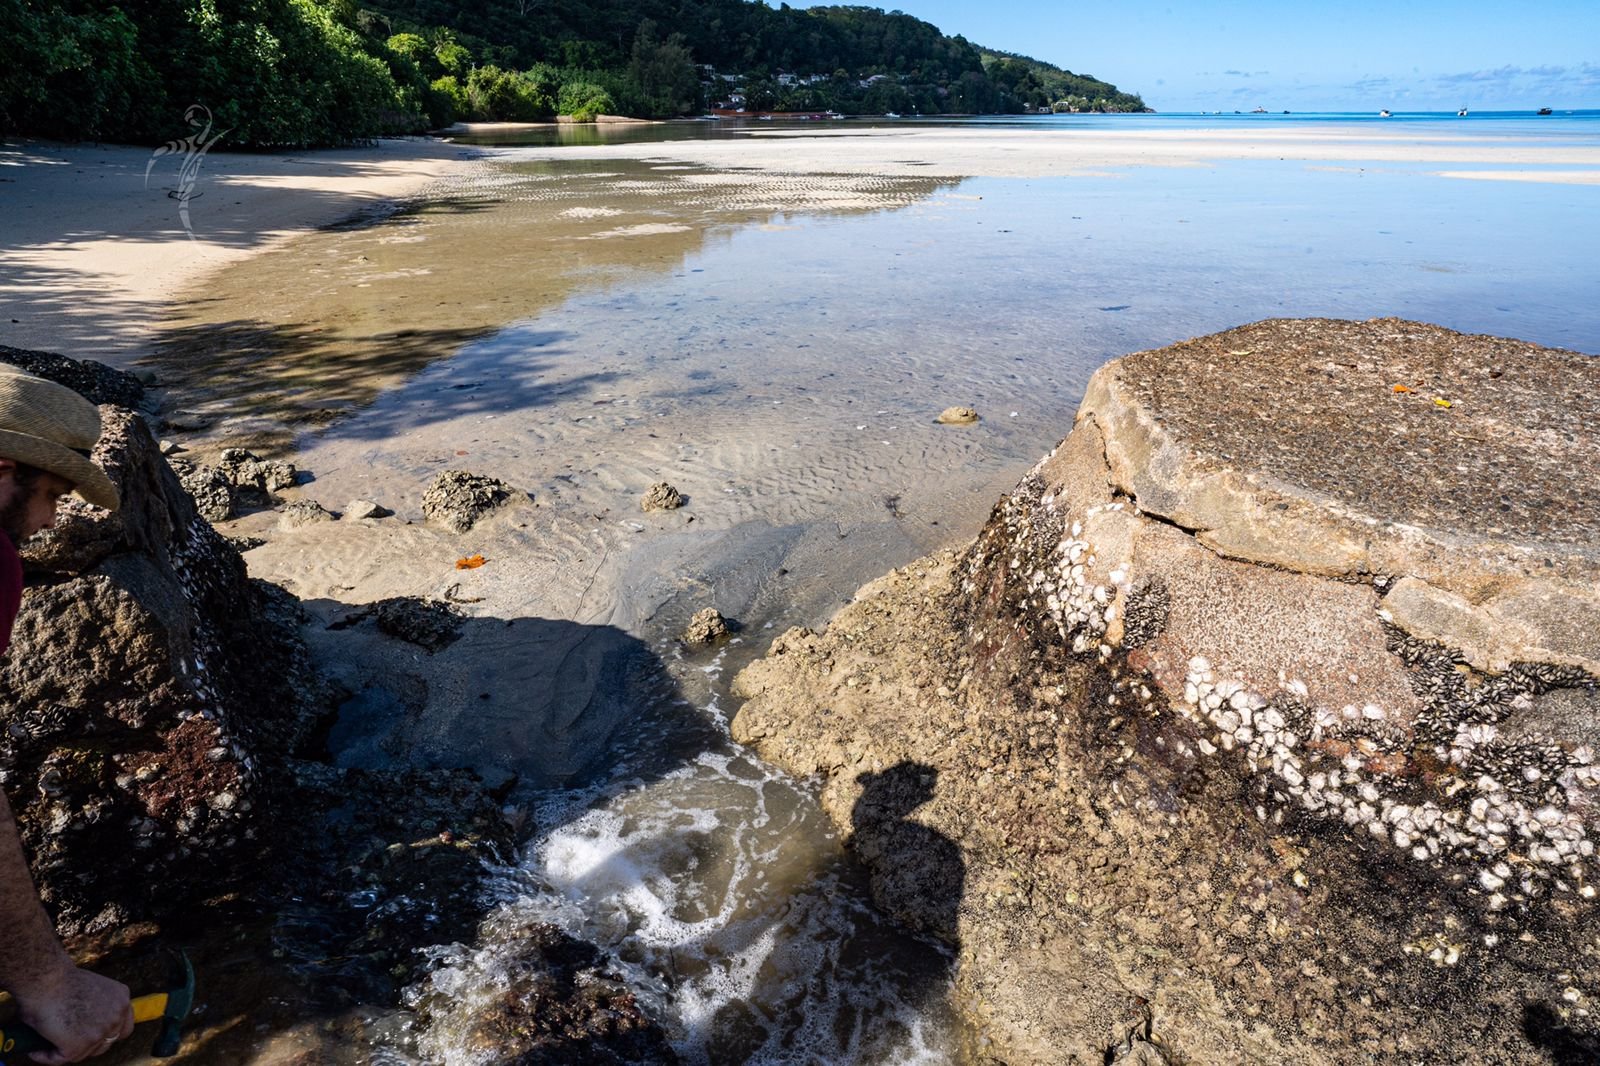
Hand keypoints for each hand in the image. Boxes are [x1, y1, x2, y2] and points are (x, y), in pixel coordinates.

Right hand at [13, 962, 132, 1062]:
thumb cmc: (60, 980)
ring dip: (68, 1050)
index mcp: (121, 999)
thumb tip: (85, 1024)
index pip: (124, 1026)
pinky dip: (47, 1057)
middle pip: (107, 1042)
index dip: (109, 1033)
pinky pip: (60, 1059)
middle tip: (68, 1040)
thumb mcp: (93, 989)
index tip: (94, 1034)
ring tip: (49, 1045)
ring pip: (85, 1052)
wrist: (47, 980)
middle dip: (89, 1043)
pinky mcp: (78, 1046)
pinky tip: (36, 1051)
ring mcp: (99, 1033)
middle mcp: (116, 1016)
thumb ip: (98, 1006)